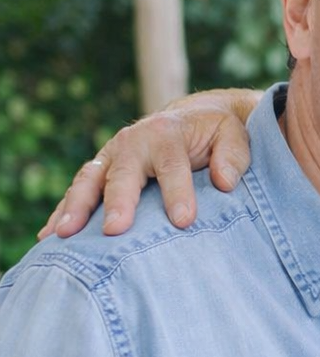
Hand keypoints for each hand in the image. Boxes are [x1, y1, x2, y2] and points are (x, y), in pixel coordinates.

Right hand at [40, 89, 260, 238]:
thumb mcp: (234, 136)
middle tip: (115, 230)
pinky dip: (63, 213)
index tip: (184, 221)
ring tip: (64, 236)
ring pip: (89, 182)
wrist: (194, 118)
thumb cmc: (216, 134)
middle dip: (118, 202)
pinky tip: (48, 239)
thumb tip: (224, 182)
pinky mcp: (100, 171)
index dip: (178, 192)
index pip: (172, 165)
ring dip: (76, 208)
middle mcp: (132, 142)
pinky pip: (78, 193)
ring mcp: (111, 157)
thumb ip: (232, 156)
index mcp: (167, 133)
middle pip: (122, 174)